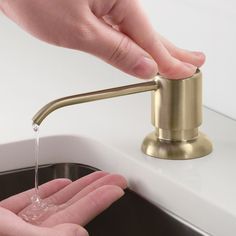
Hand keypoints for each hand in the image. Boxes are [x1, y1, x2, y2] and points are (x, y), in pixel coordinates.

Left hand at [0, 0, 204, 78]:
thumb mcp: (80, 31)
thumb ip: (116, 51)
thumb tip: (144, 67)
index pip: (150, 39)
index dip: (168, 60)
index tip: (185, 71)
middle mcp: (117, 0)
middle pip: (152, 33)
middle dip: (173, 51)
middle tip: (194, 62)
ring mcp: (108, 6)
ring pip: (138, 35)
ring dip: (157, 50)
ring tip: (175, 60)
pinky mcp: (97, 12)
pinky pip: (123, 33)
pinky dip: (135, 46)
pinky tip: (143, 53)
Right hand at [0, 171, 126, 235]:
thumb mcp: (7, 233)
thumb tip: (79, 235)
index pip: (79, 215)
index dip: (101, 198)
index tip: (118, 186)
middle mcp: (29, 234)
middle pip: (73, 207)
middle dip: (95, 189)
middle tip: (114, 178)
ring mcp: (17, 226)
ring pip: (54, 202)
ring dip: (76, 188)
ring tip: (94, 178)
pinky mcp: (3, 219)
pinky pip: (30, 204)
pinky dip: (46, 193)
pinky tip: (60, 185)